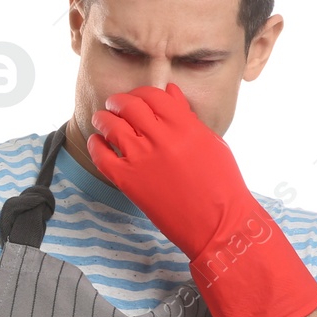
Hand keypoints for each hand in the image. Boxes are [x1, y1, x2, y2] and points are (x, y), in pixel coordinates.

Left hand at [87, 82, 246, 259]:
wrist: (218, 223)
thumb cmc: (220, 183)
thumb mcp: (210, 143)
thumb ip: (187, 116)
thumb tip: (170, 92)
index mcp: (185, 126)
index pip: (153, 95)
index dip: (141, 92)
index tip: (136, 98)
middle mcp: (162, 139)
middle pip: (129, 106)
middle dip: (118, 101)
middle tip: (114, 105)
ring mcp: (143, 160)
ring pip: (111, 126)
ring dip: (102, 119)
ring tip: (101, 120)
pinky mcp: (128, 181)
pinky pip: (101, 156)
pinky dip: (95, 145)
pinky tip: (97, 142)